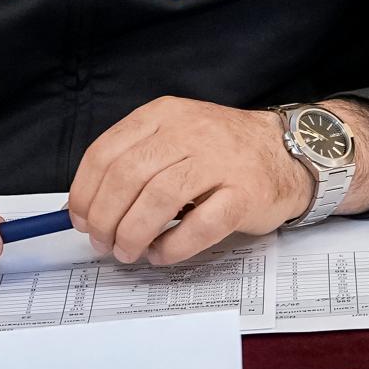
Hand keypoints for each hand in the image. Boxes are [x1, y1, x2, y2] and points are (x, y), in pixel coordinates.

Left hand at [70, 97, 313, 266]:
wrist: (288, 153)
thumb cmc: (222, 153)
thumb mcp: (173, 138)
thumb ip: (132, 162)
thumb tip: (83, 208)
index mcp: (165, 115)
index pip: (106, 153)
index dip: (84, 193)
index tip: (80, 220)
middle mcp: (191, 131)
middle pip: (127, 178)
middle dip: (105, 220)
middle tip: (104, 244)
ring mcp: (221, 161)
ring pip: (158, 200)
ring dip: (133, 235)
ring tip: (129, 251)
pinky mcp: (245, 194)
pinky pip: (198, 227)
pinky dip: (171, 248)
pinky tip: (162, 253)